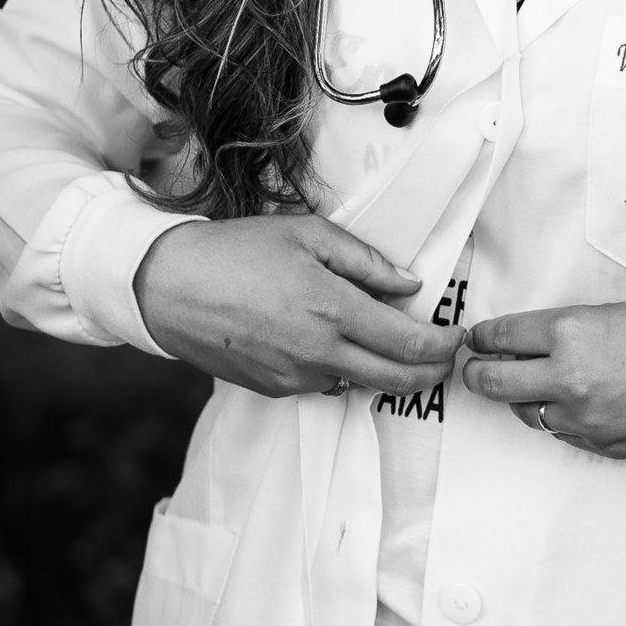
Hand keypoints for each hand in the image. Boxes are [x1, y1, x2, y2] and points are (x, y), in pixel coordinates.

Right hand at [133, 213, 464, 397]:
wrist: (169, 287)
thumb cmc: (238, 250)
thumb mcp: (308, 235)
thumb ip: (366, 262)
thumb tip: (410, 285)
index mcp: (331, 309)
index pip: (408, 344)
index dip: (441, 345)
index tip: (456, 336)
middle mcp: (318, 352)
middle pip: (396, 379)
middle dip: (430, 372)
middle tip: (445, 356)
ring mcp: (295, 377)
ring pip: (361, 385)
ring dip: (387, 371)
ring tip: (395, 344)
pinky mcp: (274, 390)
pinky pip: (325, 385)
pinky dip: (344, 369)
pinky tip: (337, 344)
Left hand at [462, 301, 625, 457]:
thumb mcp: (615, 313)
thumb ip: (568, 329)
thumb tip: (531, 342)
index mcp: (570, 333)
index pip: (501, 337)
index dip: (482, 338)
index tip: (477, 338)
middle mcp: (568, 377)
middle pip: (493, 383)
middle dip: (478, 374)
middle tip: (476, 368)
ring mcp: (583, 418)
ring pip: (526, 413)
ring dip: (524, 398)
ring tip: (536, 383)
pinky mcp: (600, 445)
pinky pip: (563, 432)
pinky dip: (561, 417)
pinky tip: (578, 402)